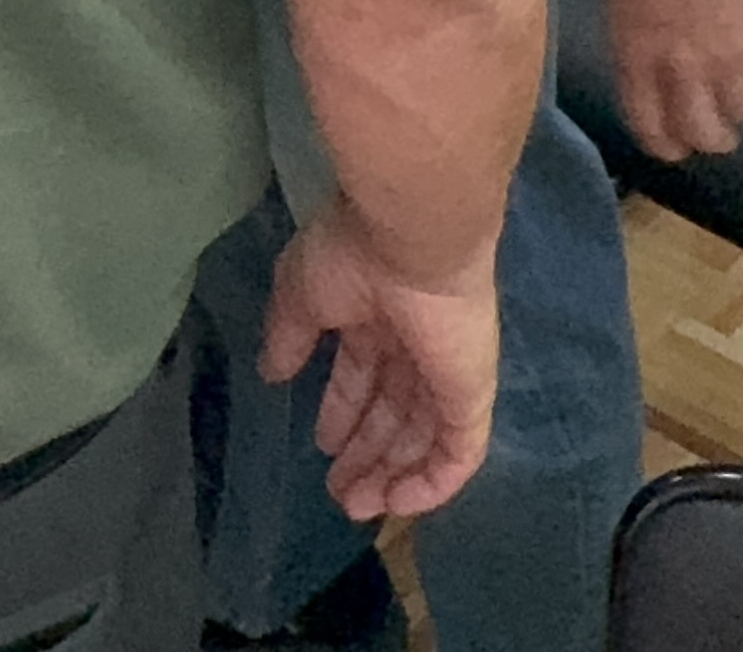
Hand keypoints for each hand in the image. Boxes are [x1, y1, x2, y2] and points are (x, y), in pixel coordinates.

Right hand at [260, 201, 500, 523]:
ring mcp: (447, 372)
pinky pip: (456, 454)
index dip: (342, 411)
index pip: (361, 374)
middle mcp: (414, 345)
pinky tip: (394, 503)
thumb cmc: (352, 254)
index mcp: (376, 313)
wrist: (412, 237)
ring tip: (356, 506)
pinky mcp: (471, 396)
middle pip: (392, 412)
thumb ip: (288, 336)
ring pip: (422, 438)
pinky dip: (429, 485)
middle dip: (364, 453)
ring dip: (390, 476)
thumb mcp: (299, 293)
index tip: (322, 446)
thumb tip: (271, 373)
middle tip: (338, 493)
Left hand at [606, 0, 742, 161]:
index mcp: (636, 52)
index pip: (651, 128)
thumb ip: (637, 30)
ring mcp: (732, 55)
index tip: (680, 139)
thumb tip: (649, 53)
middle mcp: (683, 66)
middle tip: (724, 110)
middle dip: (716, 130)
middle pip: (707, 134)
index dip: (669, 141)